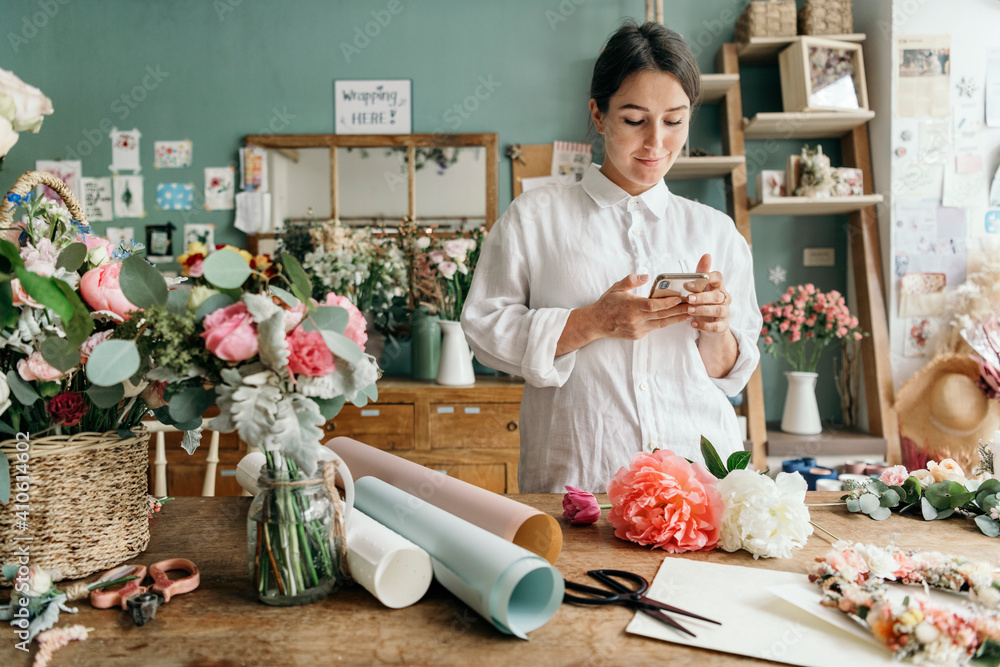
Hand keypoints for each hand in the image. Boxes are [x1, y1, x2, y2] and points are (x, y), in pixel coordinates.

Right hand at [556, 274, 689, 355]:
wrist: (596, 323)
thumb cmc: (606, 304)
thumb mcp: (616, 288)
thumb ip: (631, 281)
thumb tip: (645, 275)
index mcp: (630, 307)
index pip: (652, 306)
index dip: (668, 303)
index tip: (680, 297)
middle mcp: (635, 320)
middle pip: (662, 316)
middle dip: (679, 311)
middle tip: (693, 305)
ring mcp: (637, 329)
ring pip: (661, 324)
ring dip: (676, 318)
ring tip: (690, 313)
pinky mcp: (638, 335)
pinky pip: (655, 328)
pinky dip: (666, 322)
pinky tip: (675, 318)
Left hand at [687, 254, 730, 335]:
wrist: (712, 325)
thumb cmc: (704, 302)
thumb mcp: (701, 288)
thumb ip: (701, 273)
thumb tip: (706, 255)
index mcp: (718, 286)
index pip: (719, 277)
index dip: (709, 277)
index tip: (695, 280)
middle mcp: (724, 298)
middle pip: (716, 296)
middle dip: (702, 297)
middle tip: (689, 298)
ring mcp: (725, 312)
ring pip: (717, 310)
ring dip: (702, 310)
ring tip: (689, 310)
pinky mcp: (723, 326)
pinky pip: (715, 326)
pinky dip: (704, 325)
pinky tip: (693, 323)